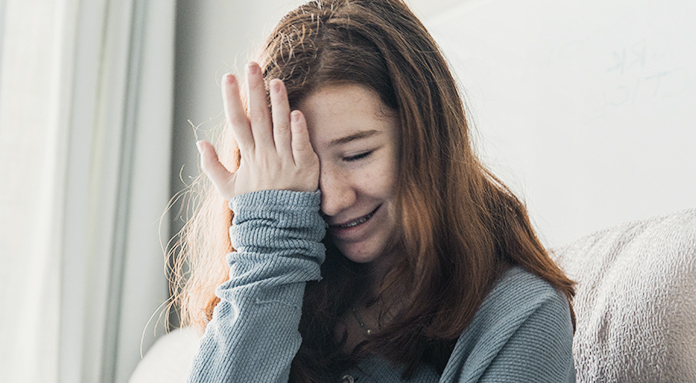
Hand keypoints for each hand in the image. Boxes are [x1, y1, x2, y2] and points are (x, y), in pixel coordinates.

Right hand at [197, 62, 319, 199]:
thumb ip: (212, 166)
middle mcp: (265, 156)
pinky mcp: (305, 168)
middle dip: (254, 91)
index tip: (227, 77)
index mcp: (248, 158)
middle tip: (252, 66)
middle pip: (258, 118)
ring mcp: (285, 161)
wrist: (279, 228)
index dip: (231, 99)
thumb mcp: (228, 188)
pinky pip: (301, 147)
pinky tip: (297, 113)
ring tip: (275, 81)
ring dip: (278, 103)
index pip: (237, 123)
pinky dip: (298, 131)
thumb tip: (199, 143)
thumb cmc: (255, 205)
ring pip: (280, 127)